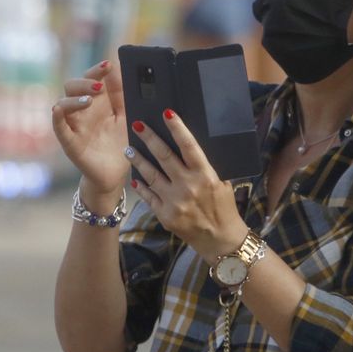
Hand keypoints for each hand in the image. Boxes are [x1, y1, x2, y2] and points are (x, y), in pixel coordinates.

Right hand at [52, 61, 129, 198]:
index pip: (91, 78)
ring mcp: (74, 125)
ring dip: (75, 99)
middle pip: (73, 86)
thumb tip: (119, 68)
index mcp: (97, 101)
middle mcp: (82, 110)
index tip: (109, 64)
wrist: (116, 174)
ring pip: (63, 104)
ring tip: (89, 99)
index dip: (97, 70)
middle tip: (100, 86)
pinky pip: (59, 128)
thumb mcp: (126, 115)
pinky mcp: (70, 143)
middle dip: (85, 82)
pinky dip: (57, 118)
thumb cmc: (120, 142)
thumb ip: (122, 94)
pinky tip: (58, 110)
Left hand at [125, 110, 247, 262]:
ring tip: (128, 149)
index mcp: (205, 175)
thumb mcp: (222, 183)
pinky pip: (149, 196)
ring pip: (151, 175)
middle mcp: (188, 186)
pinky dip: (141, 186)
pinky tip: (135, 178)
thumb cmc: (224, 208)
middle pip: (164, 156)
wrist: (220, 239)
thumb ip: (205, 168)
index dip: (177, 128)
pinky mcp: (165, 215)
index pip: (189, 145)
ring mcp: (174, 201)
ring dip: (138, 160)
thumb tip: (189, 148)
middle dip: (149, 138)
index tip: (167, 112)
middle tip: (136, 125)